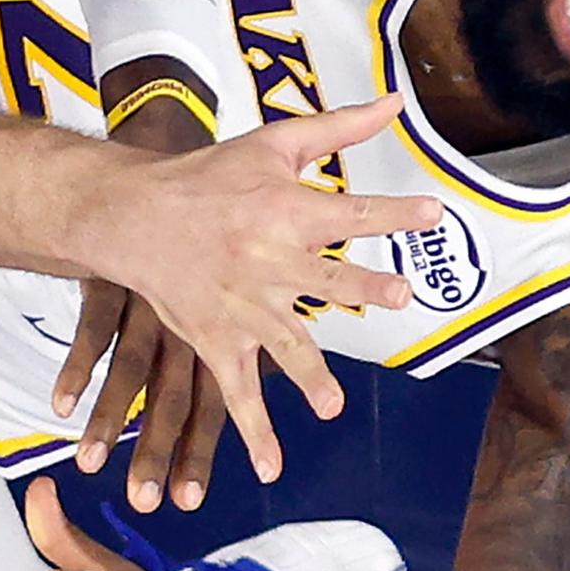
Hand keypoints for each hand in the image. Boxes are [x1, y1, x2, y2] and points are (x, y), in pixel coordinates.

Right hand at [71, 95, 435, 483]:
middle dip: (361, 286)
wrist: (136, 215)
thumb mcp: (273, 143)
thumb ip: (339, 128)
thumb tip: (396, 103)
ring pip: (283, 343)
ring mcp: (242, 306)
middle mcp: (267, 260)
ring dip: (307, 377)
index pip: (352, 211)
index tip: (433, 212)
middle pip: (324, 277)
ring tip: (331, 406)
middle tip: (398, 295)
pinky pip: (238, 390)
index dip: (395, 211)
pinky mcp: (218, 338)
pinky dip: (253, 430)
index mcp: (285, 211)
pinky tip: (271, 466)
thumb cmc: (211, 177)